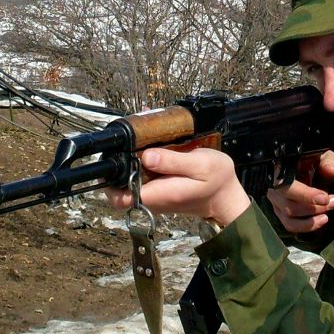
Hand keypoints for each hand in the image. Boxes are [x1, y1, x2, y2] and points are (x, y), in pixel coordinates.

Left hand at [106, 147, 250, 227]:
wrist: (225, 196)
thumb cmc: (217, 181)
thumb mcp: (201, 165)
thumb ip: (173, 161)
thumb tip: (146, 156)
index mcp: (160, 193)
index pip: (119, 197)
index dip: (108, 180)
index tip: (113, 158)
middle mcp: (153, 197)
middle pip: (120, 185)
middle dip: (120, 161)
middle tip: (131, 139)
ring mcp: (154, 195)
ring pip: (130, 178)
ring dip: (132, 158)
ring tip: (144, 136)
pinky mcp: (159, 189)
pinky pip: (142, 175)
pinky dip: (143, 159)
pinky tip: (153, 142)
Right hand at [266, 150, 333, 233]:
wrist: (311, 167)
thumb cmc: (316, 161)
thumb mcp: (325, 157)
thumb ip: (329, 161)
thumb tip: (330, 170)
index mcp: (281, 167)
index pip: (287, 185)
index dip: (305, 195)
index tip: (325, 198)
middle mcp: (273, 185)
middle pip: (288, 205)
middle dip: (313, 208)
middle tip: (333, 202)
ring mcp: (275, 199)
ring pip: (288, 217)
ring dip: (310, 220)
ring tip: (326, 215)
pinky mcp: (280, 211)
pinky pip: (289, 224)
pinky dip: (306, 226)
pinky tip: (320, 221)